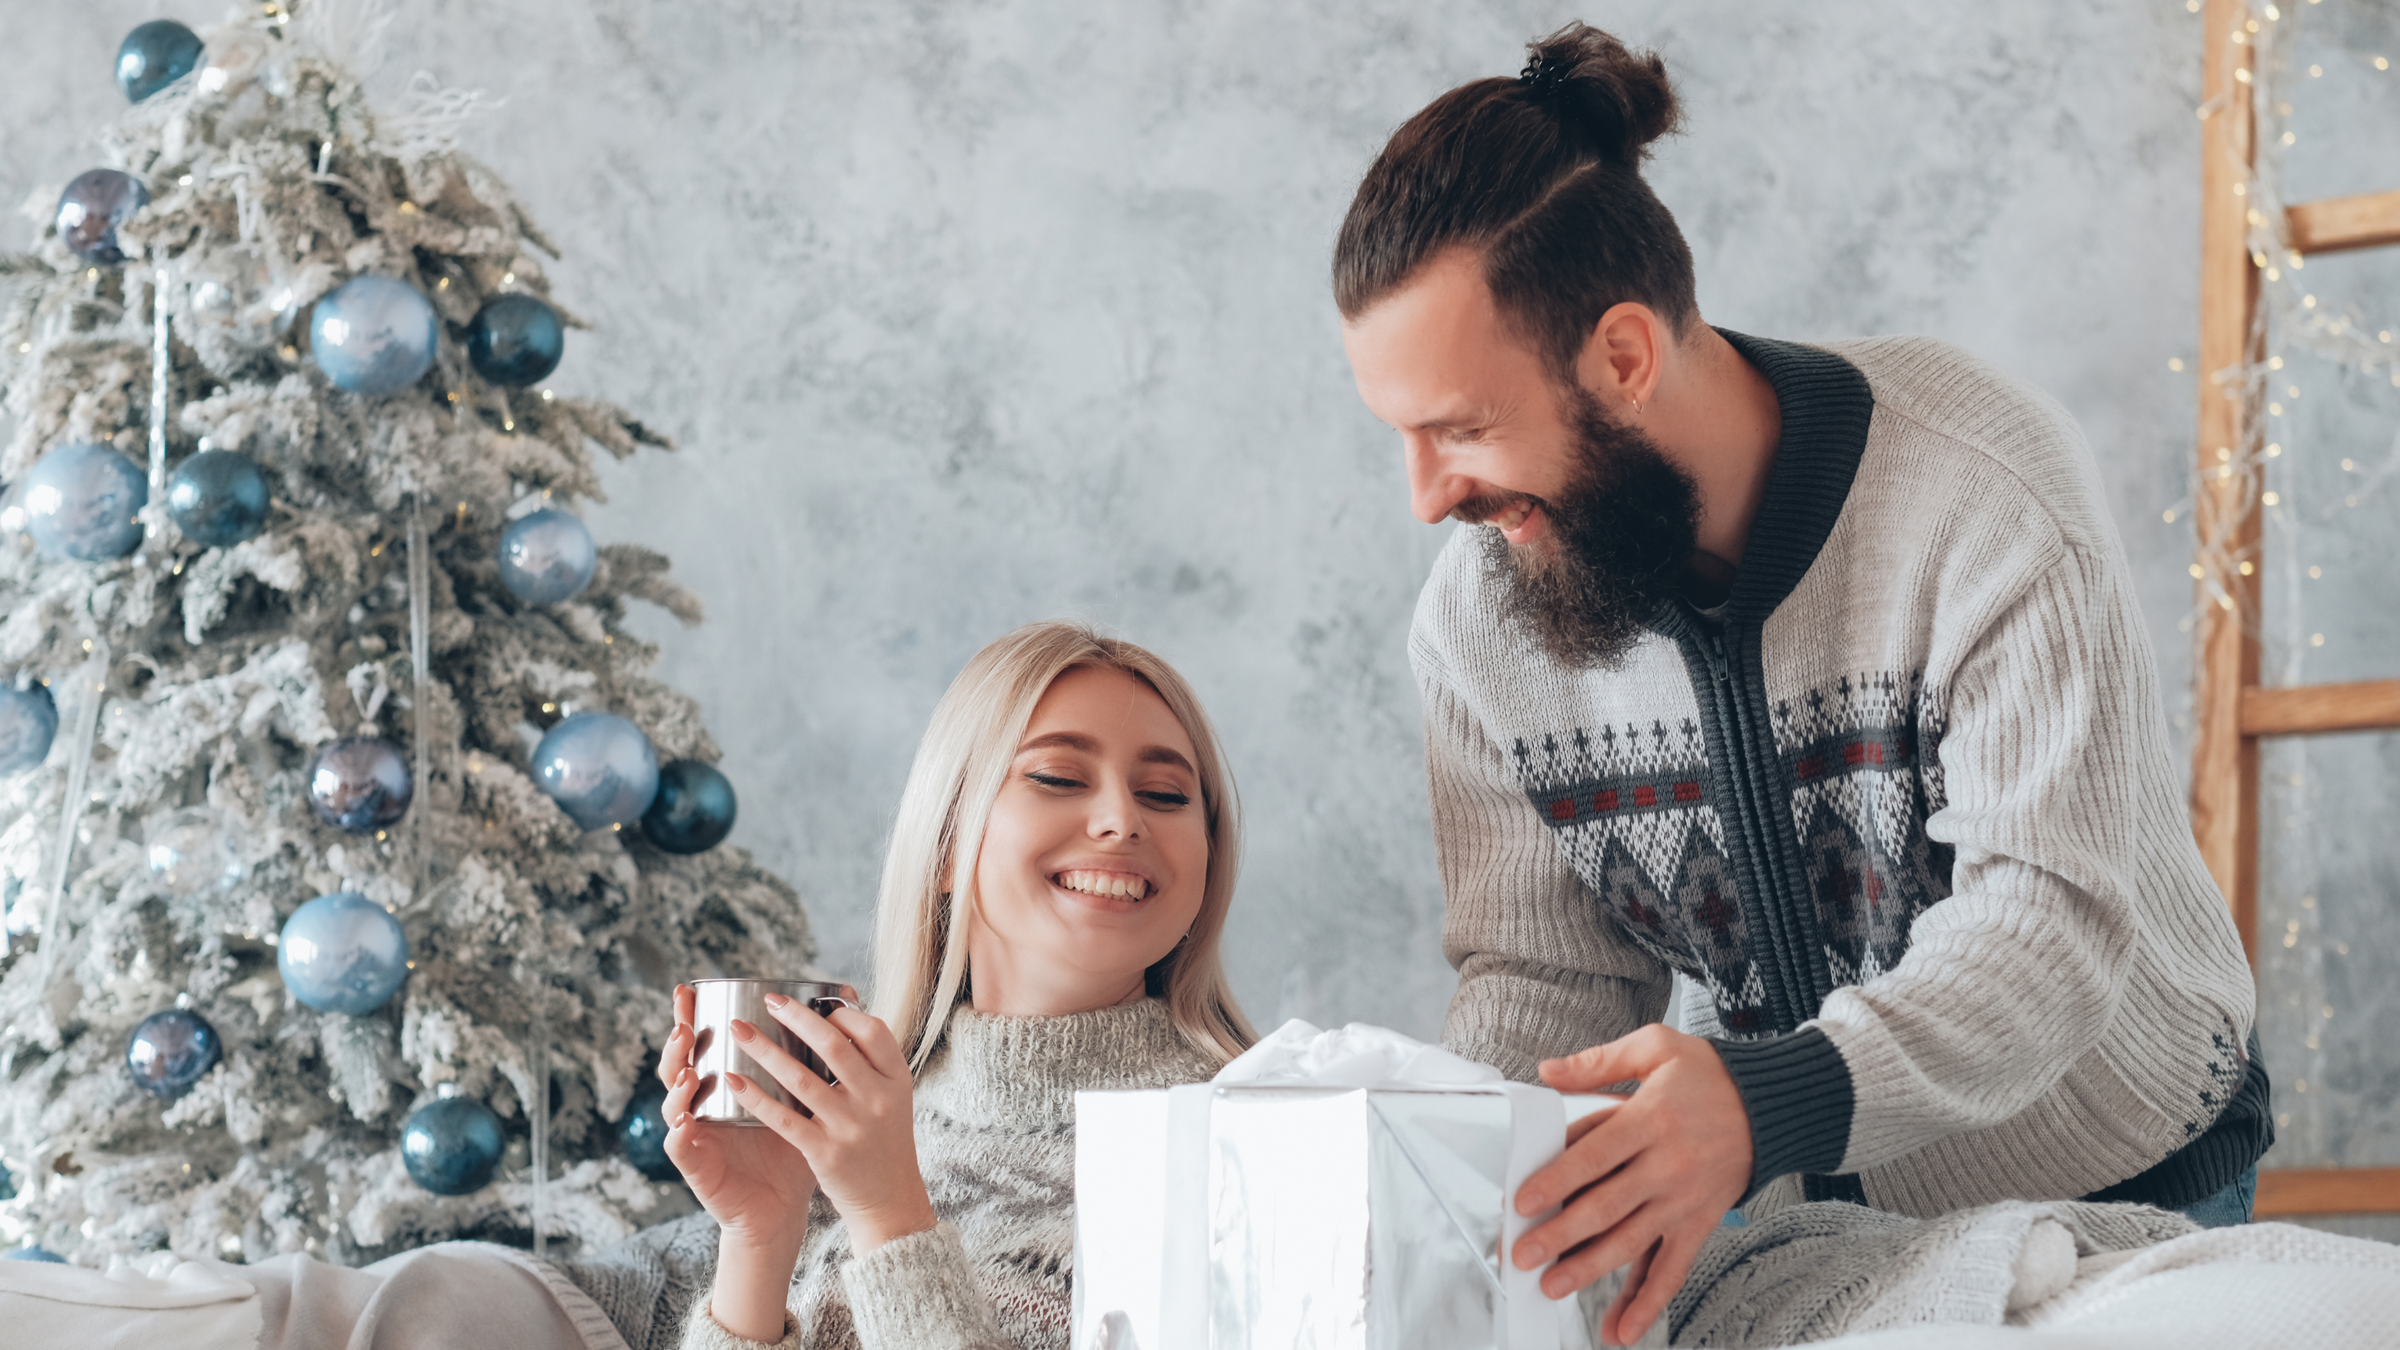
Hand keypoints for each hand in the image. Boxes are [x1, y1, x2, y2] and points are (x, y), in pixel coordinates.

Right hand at [658, 984, 818, 1255]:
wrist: (782, 1208)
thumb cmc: (793, 1149)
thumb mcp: (804, 1100)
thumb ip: (813, 1056)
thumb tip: (846, 1000)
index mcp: (724, 1084)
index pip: (701, 1043)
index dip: (690, 1017)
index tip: (690, 989)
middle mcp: (703, 1105)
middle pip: (679, 1065)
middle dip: (676, 1041)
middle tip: (683, 1022)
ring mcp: (697, 1135)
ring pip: (673, 1103)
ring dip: (677, 1083)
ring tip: (688, 1068)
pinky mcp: (696, 1167)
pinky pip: (680, 1148)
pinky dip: (680, 1133)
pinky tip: (686, 1120)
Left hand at [725, 986, 936, 1253]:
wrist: (889, 1199)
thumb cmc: (884, 1139)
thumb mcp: (891, 1096)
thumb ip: (869, 1059)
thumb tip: (842, 1005)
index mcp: (896, 1079)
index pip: (873, 1030)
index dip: (843, 1014)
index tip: (818, 1006)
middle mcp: (877, 1100)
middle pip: (834, 1046)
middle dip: (797, 1017)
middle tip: (770, 1001)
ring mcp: (851, 1127)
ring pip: (801, 1079)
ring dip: (765, 1050)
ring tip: (739, 1030)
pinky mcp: (825, 1152)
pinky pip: (784, 1119)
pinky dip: (756, 1097)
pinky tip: (734, 1080)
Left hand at [1512, 1025, 1753, 1346]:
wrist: (1775, 1106)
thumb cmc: (1712, 1075)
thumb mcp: (1656, 1047)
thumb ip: (1598, 1062)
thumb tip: (1548, 1072)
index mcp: (1650, 1119)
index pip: (1594, 1155)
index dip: (1556, 1179)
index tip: (1524, 1200)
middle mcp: (1666, 1166)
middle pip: (1606, 1206)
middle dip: (1560, 1234)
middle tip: (1524, 1253)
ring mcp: (1683, 1200)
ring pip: (1632, 1243)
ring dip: (1591, 1269)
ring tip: (1555, 1285)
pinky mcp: (1698, 1223)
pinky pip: (1673, 1270)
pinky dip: (1648, 1303)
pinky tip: (1624, 1329)